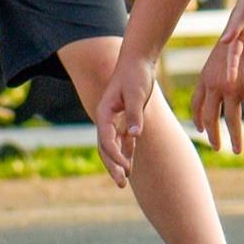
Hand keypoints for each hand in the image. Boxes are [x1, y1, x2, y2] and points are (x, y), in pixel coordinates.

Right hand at [95, 55, 162, 187]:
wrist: (138, 60)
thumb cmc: (136, 75)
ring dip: (118, 163)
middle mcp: (106, 118)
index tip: (126, 167)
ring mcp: (114, 119)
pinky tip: (131, 165)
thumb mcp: (137, 93)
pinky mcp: (125, 118)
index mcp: (105, 112)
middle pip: (105, 147)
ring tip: (124, 181)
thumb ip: (135, 114)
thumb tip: (135, 135)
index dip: (114, 155)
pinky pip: (123, 140)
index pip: (105, 138)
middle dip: (112, 166)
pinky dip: (126, 153)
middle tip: (122, 183)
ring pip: (112, 146)